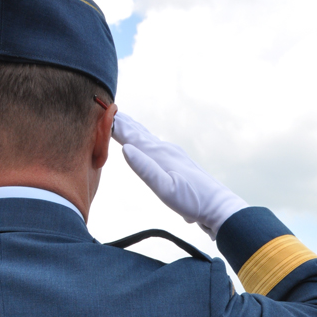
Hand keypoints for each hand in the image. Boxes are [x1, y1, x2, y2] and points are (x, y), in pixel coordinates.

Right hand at [113, 112, 247, 238]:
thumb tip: (125, 148)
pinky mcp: (179, 165)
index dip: (114, 124)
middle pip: (140, 133)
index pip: (131, 136)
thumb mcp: (166, 189)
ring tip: (125, 122)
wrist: (218, 207)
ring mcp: (174, 156)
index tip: (98, 109)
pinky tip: (148, 145)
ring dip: (134, 130)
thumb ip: (146, 169)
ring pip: (148, 139)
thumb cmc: (192, 201)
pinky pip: (156, 148)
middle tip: (107, 109)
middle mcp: (166, 150)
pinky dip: (146, 141)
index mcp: (160, 154)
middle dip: (123, 122)